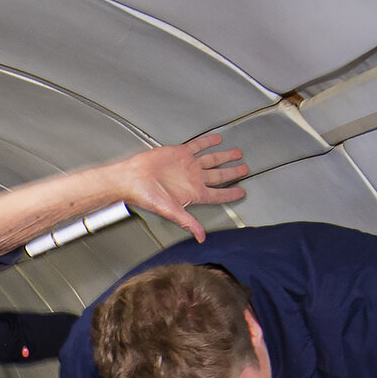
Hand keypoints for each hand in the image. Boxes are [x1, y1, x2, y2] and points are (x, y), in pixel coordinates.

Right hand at [118, 134, 248, 242]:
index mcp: (193, 193)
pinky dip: (208, 142)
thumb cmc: (146, 196)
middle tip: (244, 169)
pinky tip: (216, 139)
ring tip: (236, 153)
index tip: (241, 193)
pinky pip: (198, 146)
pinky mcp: (180, 153)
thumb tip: (201, 237)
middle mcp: (192, 179)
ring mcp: (188, 165)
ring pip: (212, 159)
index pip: (217, 194)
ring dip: (224, 156)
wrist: (132, 178)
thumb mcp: (171, 211)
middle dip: (233, 172)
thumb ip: (188, 222)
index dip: (230, 194)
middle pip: (219, 175)